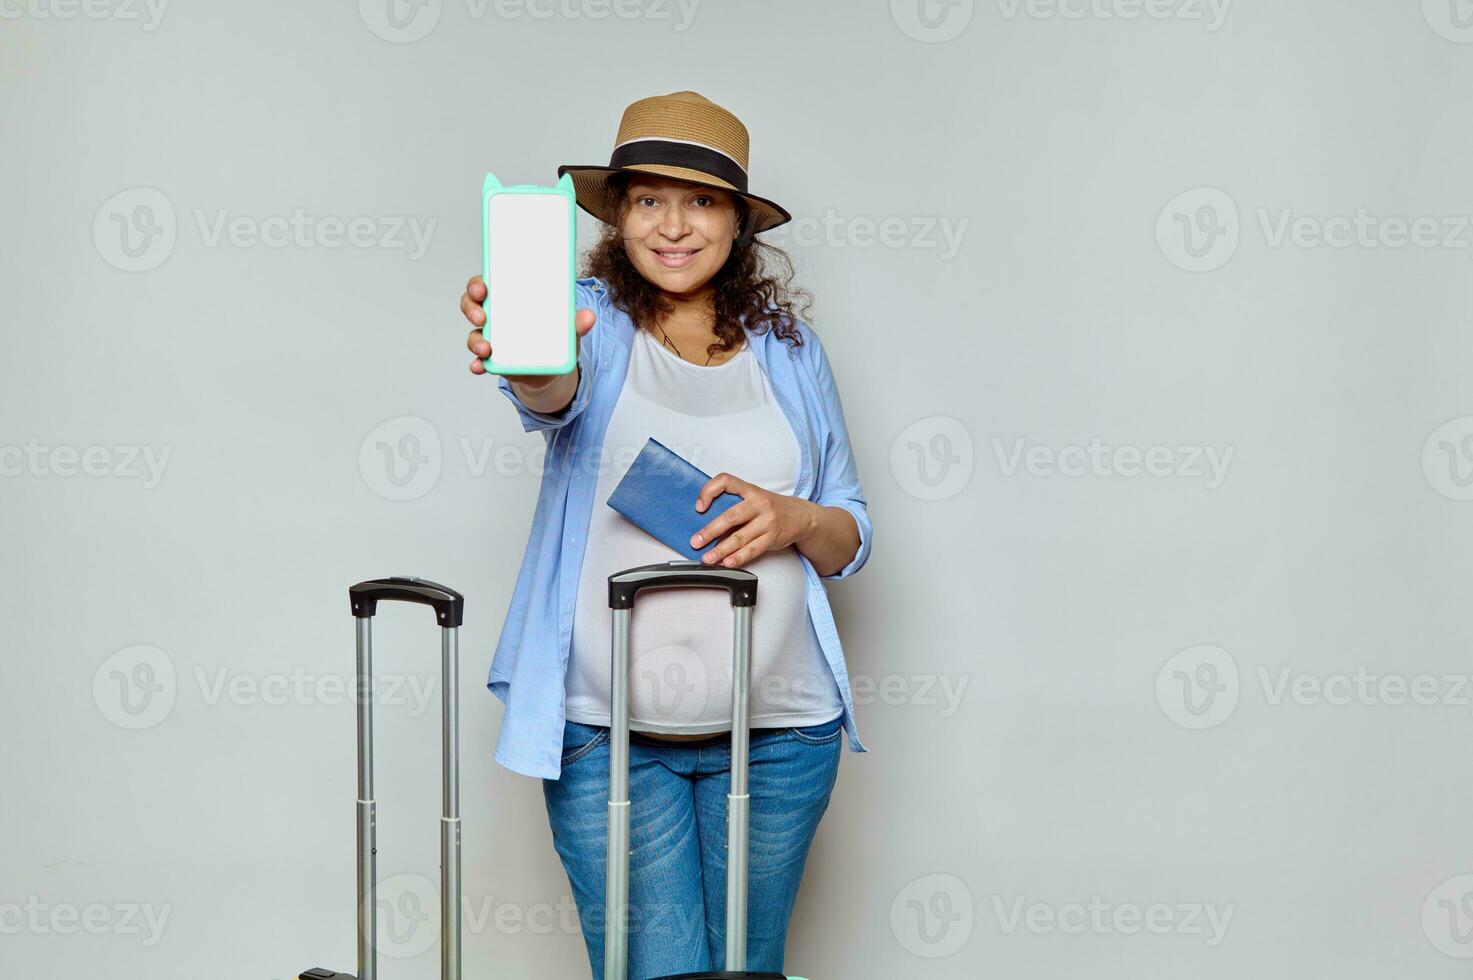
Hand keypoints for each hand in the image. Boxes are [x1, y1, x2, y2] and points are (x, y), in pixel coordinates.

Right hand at [461, 274, 595, 382]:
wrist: (552, 370)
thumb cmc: (555, 338)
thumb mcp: (567, 329)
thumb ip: (576, 323)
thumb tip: (589, 316)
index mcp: (509, 299)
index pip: (486, 284)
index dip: (478, 283)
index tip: (482, 287)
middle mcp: (496, 316)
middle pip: (472, 305)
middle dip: (471, 308)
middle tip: (482, 316)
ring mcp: (492, 338)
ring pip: (474, 334)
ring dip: (475, 340)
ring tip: (486, 348)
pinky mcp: (493, 360)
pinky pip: (479, 360)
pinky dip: (477, 364)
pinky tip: (479, 367)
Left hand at [689, 472, 818, 568]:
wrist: (802, 516)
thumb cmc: (772, 507)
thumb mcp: (755, 497)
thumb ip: (734, 505)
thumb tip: (706, 523)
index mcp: (750, 490)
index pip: (726, 481)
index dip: (709, 491)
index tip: (699, 506)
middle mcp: (759, 504)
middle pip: (730, 516)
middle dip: (710, 530)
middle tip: (696, 541)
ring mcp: (767, 521)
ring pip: (740, 537)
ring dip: (721, 550)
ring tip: (708, 558)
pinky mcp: (772, 538)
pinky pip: (753, 550)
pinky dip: (739, 558)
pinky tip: (728, 562)